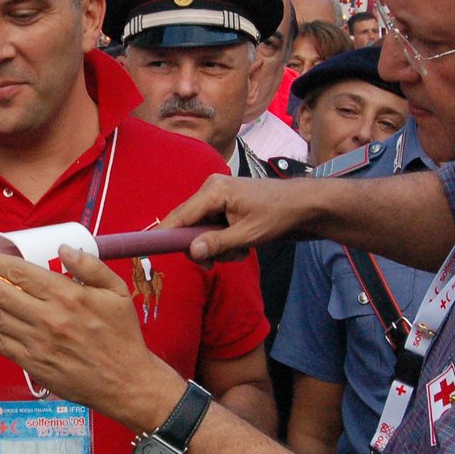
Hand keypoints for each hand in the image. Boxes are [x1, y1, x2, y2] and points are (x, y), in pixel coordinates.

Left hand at [0, 245, 177, 425]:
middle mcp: (49, 318)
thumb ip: (90, 267)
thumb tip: (62, 249)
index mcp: (69, 296)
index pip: (21, 274)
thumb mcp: (117, 293)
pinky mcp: (33, 364)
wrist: (126, 382)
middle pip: (1, 293)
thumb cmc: (122, 336)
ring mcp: (38, 343)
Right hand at [162, 173, 301, 263]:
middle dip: (201, 247)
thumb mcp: (248, 235)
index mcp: (214, 191)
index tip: (151, 251)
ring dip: (216, 246)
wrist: (303, 203)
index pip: (179, 216)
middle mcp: (210, 188)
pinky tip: (241, 245)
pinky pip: (211, 224)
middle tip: (216, 265)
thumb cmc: (278, 215)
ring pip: (200, 228)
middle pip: (187, 224)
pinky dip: (222, 239)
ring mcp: (217, 194)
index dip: (165, 234)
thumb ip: (217, 243)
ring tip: (240, 252)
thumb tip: (191, 252)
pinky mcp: (224, 201)